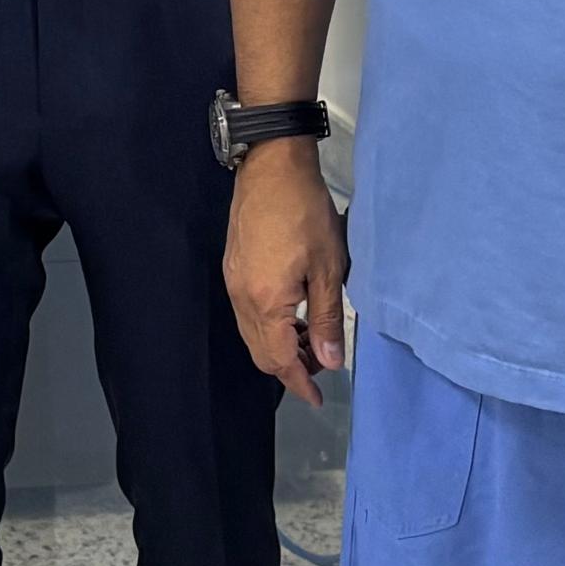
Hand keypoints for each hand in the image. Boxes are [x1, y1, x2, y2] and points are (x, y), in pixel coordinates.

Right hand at [223, 145, 349, 403]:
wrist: (271, 166)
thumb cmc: (306, 213)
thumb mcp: (328, 268)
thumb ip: (327, 319)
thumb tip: (331, 360)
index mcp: (266, 301)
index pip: (279, 359)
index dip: (299, 382)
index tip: (317, 399)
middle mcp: (242, 298)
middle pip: (260, 352)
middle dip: (289, 367)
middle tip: (322, 364)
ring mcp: (233, 282)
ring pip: (252, 333)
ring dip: (280, 346)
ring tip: (312, 338)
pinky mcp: (233, 268)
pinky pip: (248, 313)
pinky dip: (269, 325)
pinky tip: (292, 313)